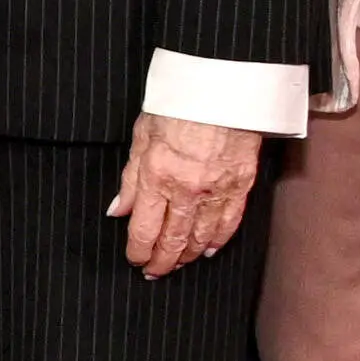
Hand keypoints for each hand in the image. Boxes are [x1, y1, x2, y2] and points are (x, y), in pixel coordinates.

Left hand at [109, 111, 260, 277]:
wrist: (222, 88)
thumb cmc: (178, 105)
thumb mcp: (141, 136)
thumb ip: (130, 179)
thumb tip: (119, 210)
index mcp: (157, 177)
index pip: (144, 230)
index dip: (138, 252)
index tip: (135, 259)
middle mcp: (187, 190)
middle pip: (172, 241)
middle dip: (161, 262)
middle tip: (154, 272)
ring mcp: (216, 191)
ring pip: (200, 237)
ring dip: (186, 256)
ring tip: (177, 264)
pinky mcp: (240, 185)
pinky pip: (229, 223)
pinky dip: (217, 241)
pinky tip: (208, 250)